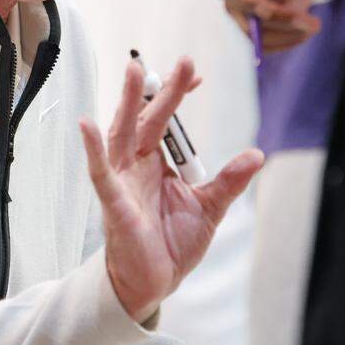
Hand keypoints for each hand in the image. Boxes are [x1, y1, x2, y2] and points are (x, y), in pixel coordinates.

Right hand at [80, 58, 263, 322]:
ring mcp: (122, 181)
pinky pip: (101, 172)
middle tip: (180, 61)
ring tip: (133, 72)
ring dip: (126, 102)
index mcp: (156, 163)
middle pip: (145, 118)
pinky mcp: (114, 202)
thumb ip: (228, 181)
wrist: (153, 282)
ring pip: (122, 133)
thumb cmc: (172, 244)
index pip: (165, 119)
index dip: (177, 94)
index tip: (193, 72)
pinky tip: (87, 125)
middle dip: (159, 88)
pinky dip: (94, 150)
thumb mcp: (208, 208)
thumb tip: (256, 154)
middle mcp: (136, 165)